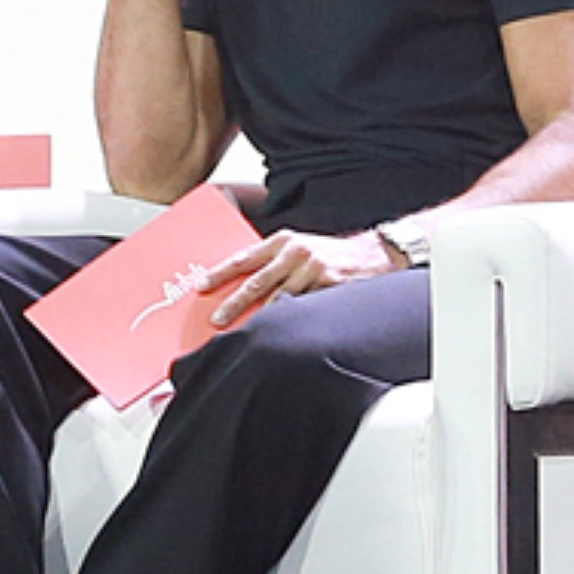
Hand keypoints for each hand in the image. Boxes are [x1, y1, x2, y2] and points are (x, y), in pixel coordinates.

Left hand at [198, 228, 399, 326]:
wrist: (372, 254)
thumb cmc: (330, 254)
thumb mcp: (299, 248)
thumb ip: (274, 262)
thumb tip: (243, 285)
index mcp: (281, 241)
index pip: (243, 259)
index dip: (220, 273)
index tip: (201, 285)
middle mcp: (294, 252)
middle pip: (255, 282)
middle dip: (233, 303)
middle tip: (216, 320)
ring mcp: (311, 268)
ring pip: (278, 298)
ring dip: (259, 317)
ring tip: (245, 332)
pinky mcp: (328, 283)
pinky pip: (303, 306)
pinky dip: (289, 319)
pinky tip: (279, 331)